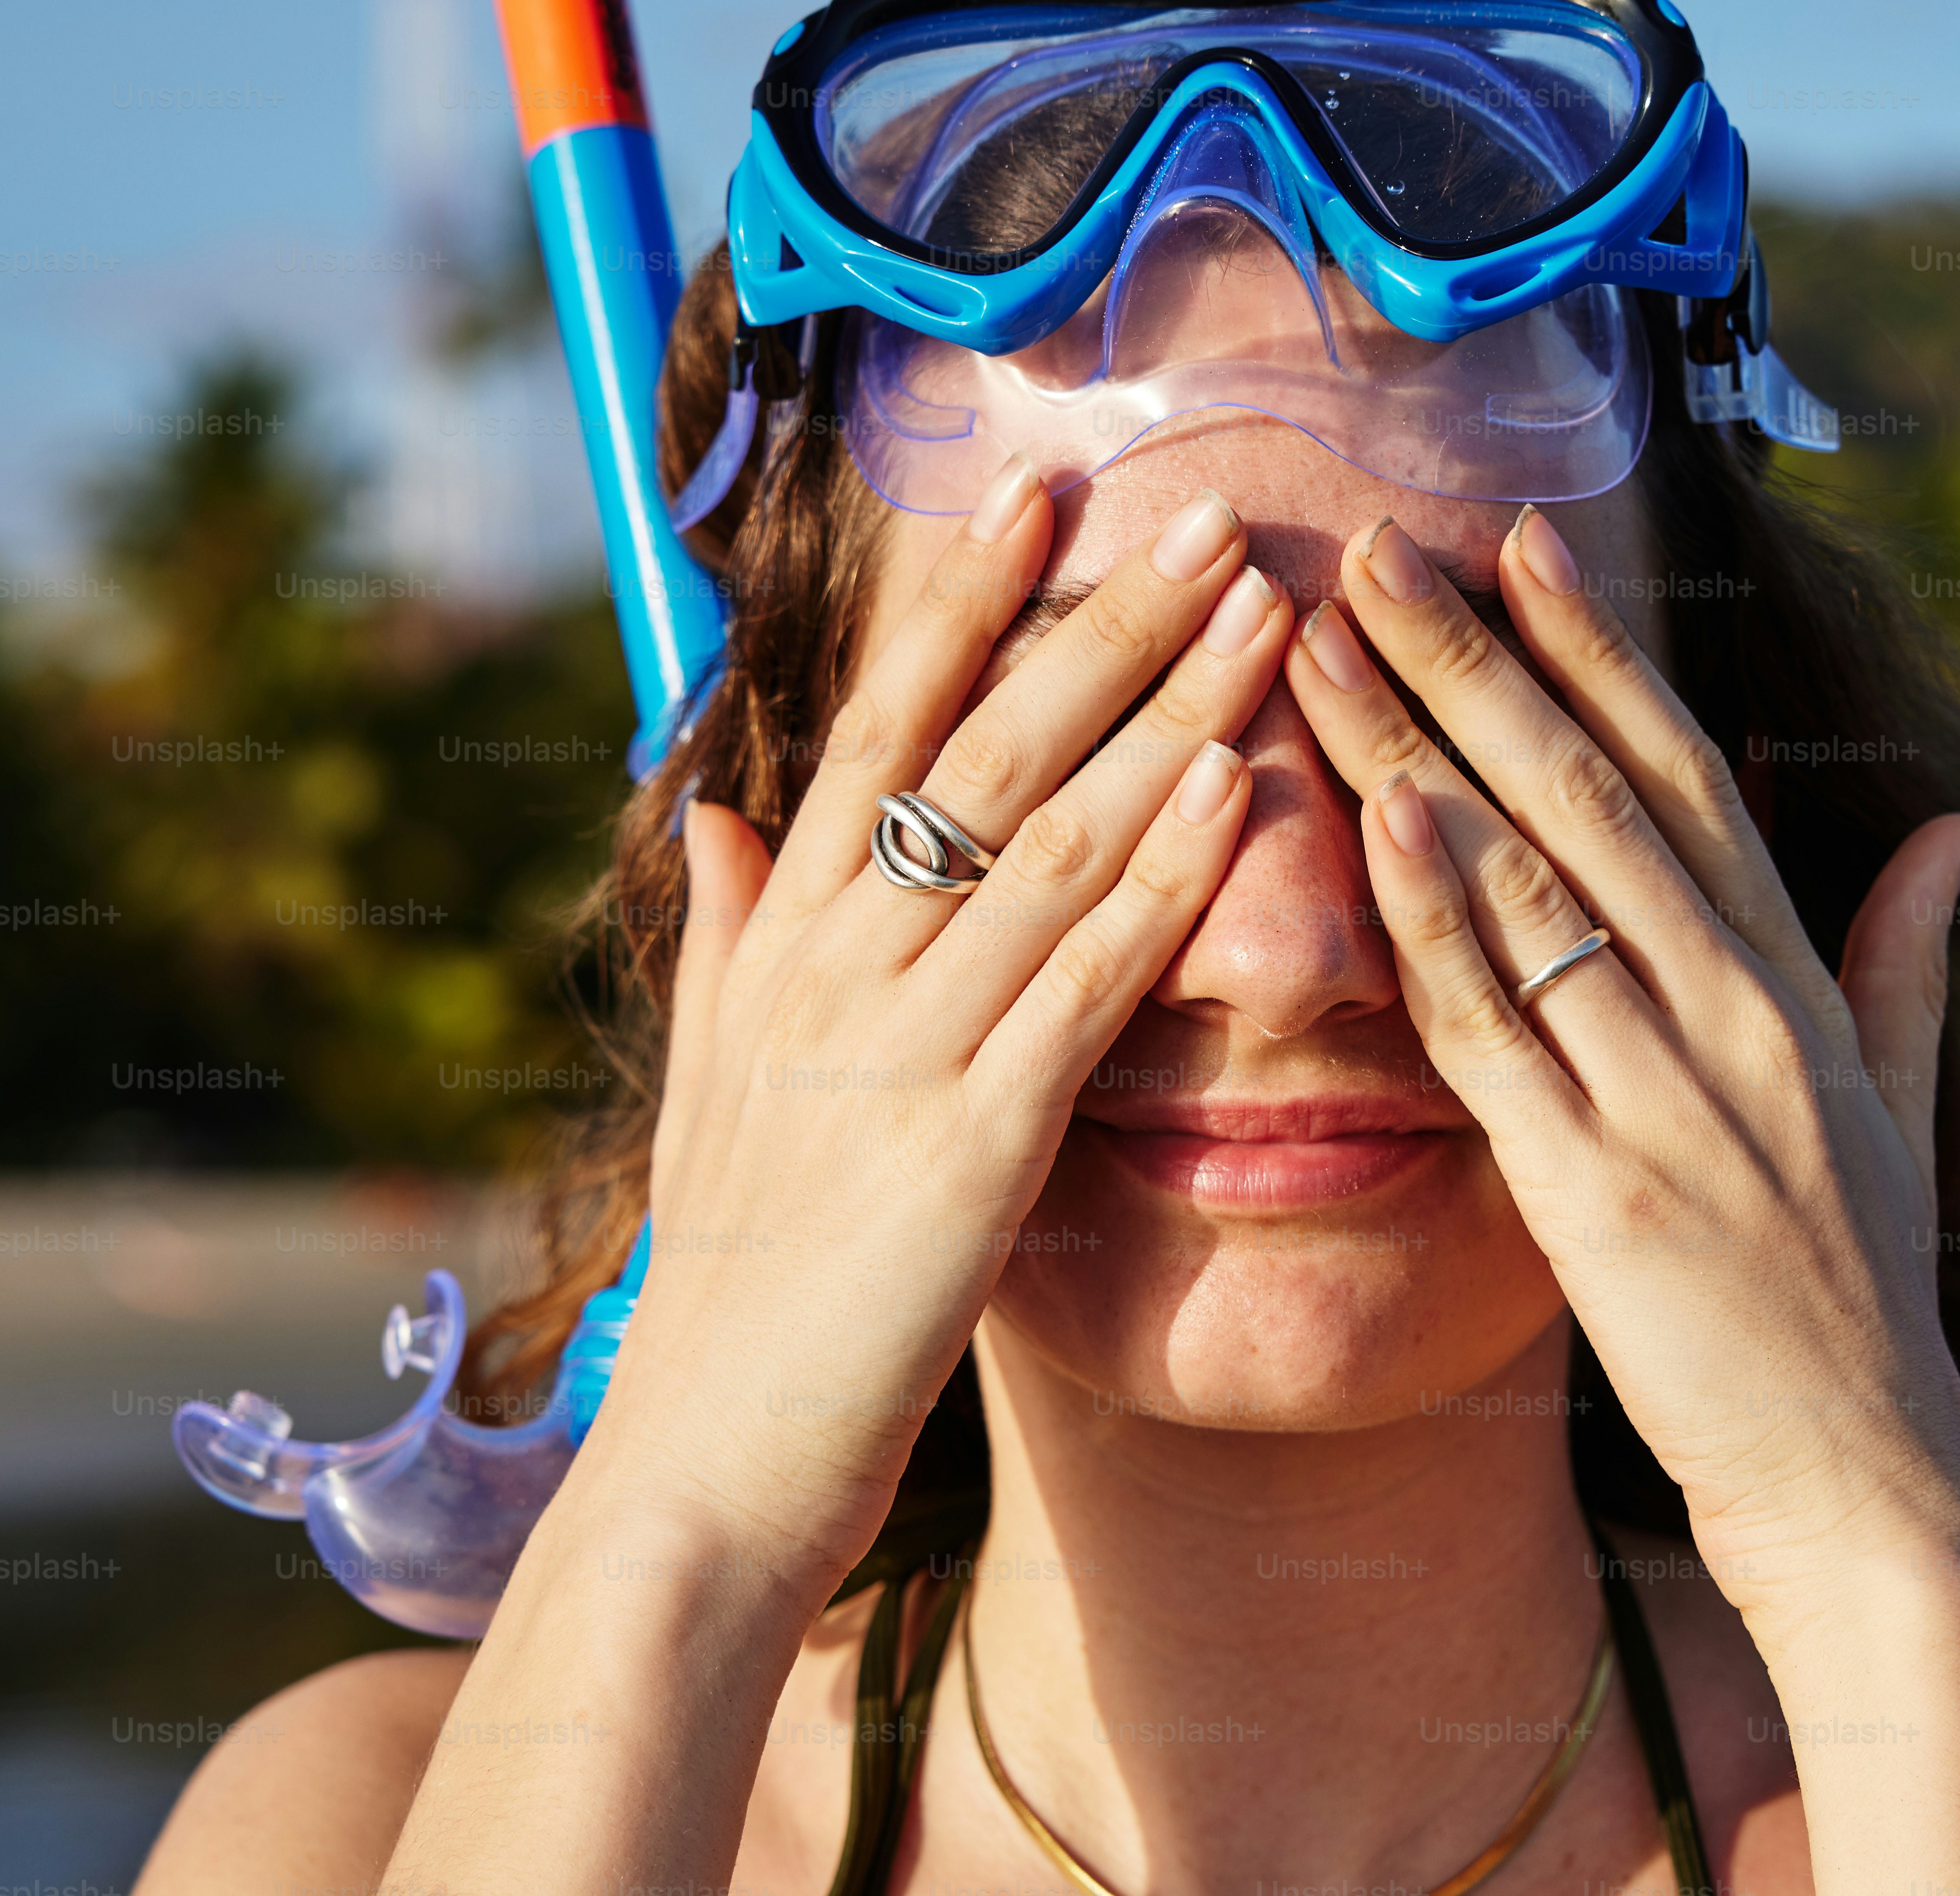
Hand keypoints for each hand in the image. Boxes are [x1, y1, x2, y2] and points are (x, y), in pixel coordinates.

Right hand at [581, 465, 1293, 1566]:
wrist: (701, 1469)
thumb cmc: (728, 1284)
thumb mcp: (713, 1084)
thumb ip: (727, 934)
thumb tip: (716, 809)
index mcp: (778, 948)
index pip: (873, 730)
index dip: (957, 604)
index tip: (1034, 490)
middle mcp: (829, 970)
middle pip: (981, 754)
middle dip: (1098, 622)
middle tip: (1202, 510)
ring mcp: (898, 1050)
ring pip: (1046, 840)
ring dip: (1162, 714)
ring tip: (1258, 607)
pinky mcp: (970, 1145)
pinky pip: (1081, 982)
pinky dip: (1160, 880)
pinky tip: (1233, 790)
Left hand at [1280, 505, 1959, 1624]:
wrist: (1872, 1482)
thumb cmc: (1866, 1294)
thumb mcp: (1903, 1104)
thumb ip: (1906, 957)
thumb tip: (1950, 823)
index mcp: (1797, 984)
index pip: (1686, 772)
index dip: (1595, 649)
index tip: (1517, 541)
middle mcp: (1738, 1013)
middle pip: (1590, 794)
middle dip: (1477, 659)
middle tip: (1377, 548)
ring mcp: (1672, 1098)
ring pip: (1531, 884)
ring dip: (1419, 750)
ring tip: (1324, 644)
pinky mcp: (1602, 1196)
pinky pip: (1501, 1034)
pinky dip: (1437, 923)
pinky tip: (1376, 823)